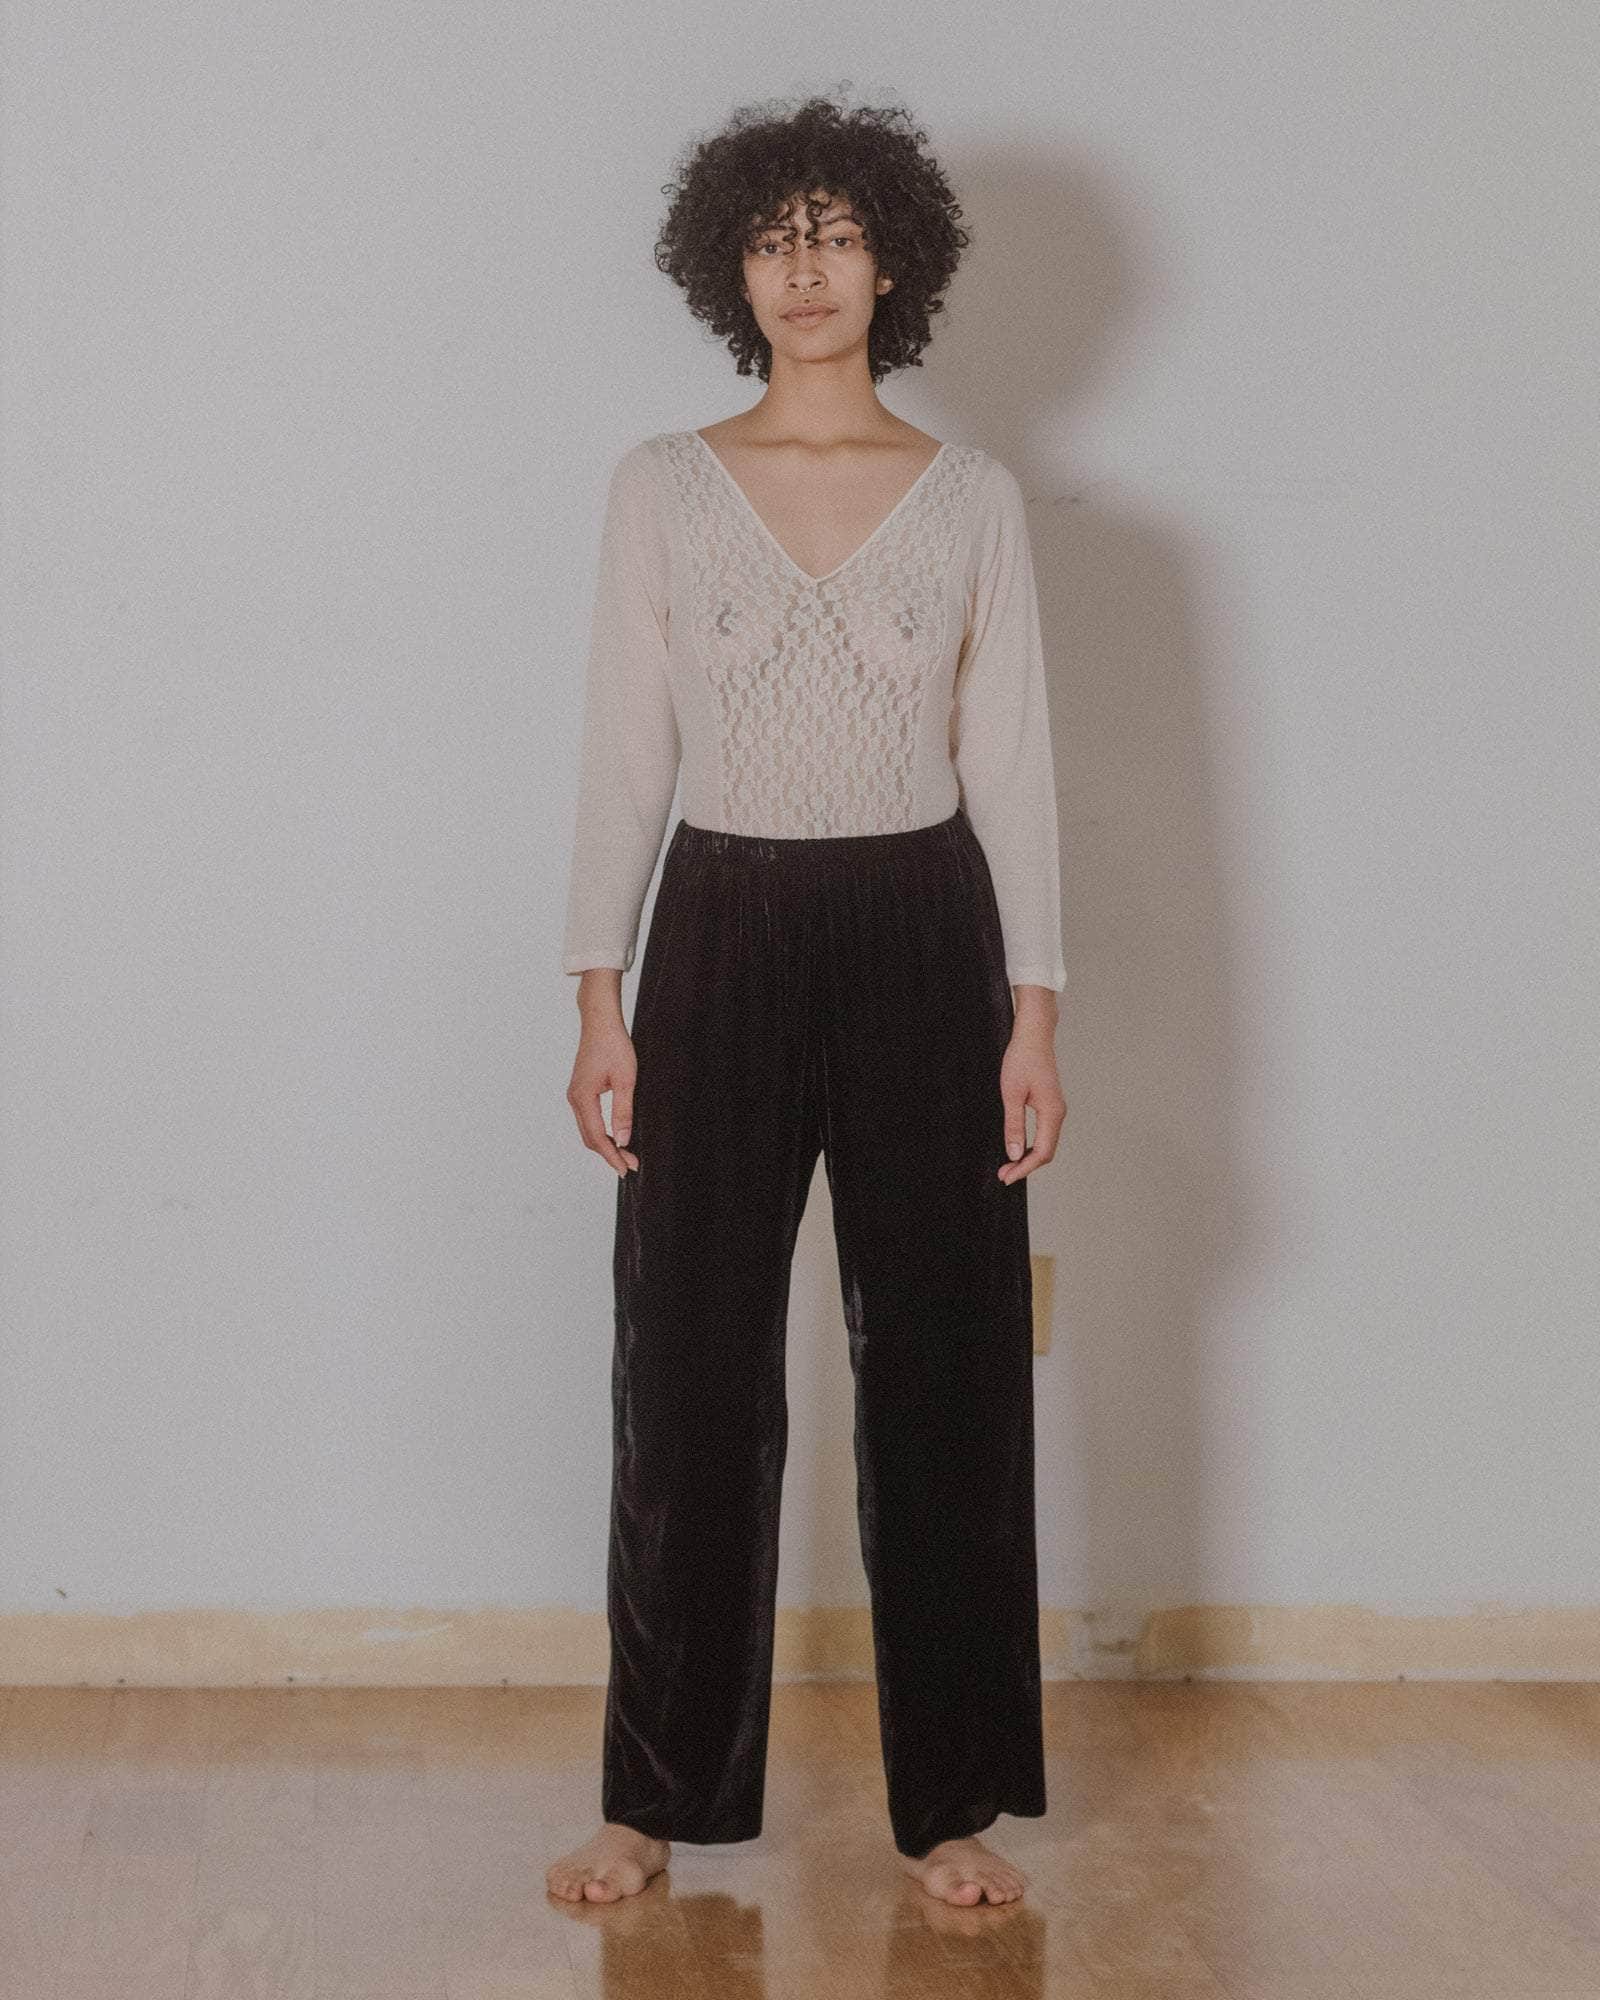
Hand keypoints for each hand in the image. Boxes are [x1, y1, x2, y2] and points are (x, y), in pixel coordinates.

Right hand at [567, 1010, 640, 1177]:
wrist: (600, 1022)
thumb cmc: (614, 1045)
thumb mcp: (626, 1079)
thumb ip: (623, 1111)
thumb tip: (624, 1139)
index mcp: (583, 1098)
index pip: (598, 1137)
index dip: (612, 1156)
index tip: (626, 1169)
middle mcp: (574, 1099)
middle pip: (590, 1137)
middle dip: (609, 1154)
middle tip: (630, 1164)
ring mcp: (575, 1095)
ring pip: (588, 1130)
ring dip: (605, 1144)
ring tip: (625, 1154)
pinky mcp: (580, 1090)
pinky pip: (589, 1119)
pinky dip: (601, 1132)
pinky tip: (615, 1135)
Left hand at [998, 1005, 1065, 1183]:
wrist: (1034, 1036)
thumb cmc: (1022, 1060)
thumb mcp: (1012, 1094)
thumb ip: (1013, 1125)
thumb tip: (1013, 1153)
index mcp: (1051, 1112)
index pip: (1041, 1152)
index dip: (1024, 1168)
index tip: (1007, 1176)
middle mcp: (1058, 1113)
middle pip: (1046, 1152)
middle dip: (1025, 1166)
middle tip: (1004, 1175)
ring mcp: (1056, 1110)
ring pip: (1046, 1144)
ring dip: (1028, 1158)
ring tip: (1008, 1165)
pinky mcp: (1050, 1106)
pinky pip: (1044, 1134)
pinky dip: (1032, 1146)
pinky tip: (1017, 1149)